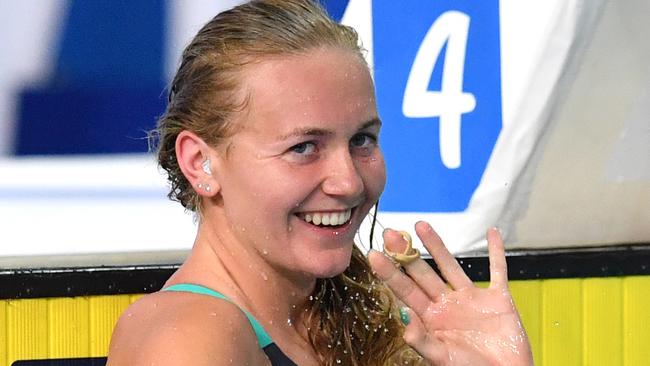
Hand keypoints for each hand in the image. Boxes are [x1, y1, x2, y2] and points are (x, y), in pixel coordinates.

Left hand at [368, 221, 532, 365]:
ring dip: (437, 246)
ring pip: (451, 266)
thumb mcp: (442, 358)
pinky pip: (498, 270)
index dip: (390, 273)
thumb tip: (402, 318)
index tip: (374, 254)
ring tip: (421, 225)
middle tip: (390, 233)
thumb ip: (423, 340)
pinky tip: (493, 233)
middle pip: (423, 274)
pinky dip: (497, 252)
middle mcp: (447, 304)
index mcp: (431, 319)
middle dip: (407, 254)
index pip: (406, 291)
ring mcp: (472, 299)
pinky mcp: (498, 299)